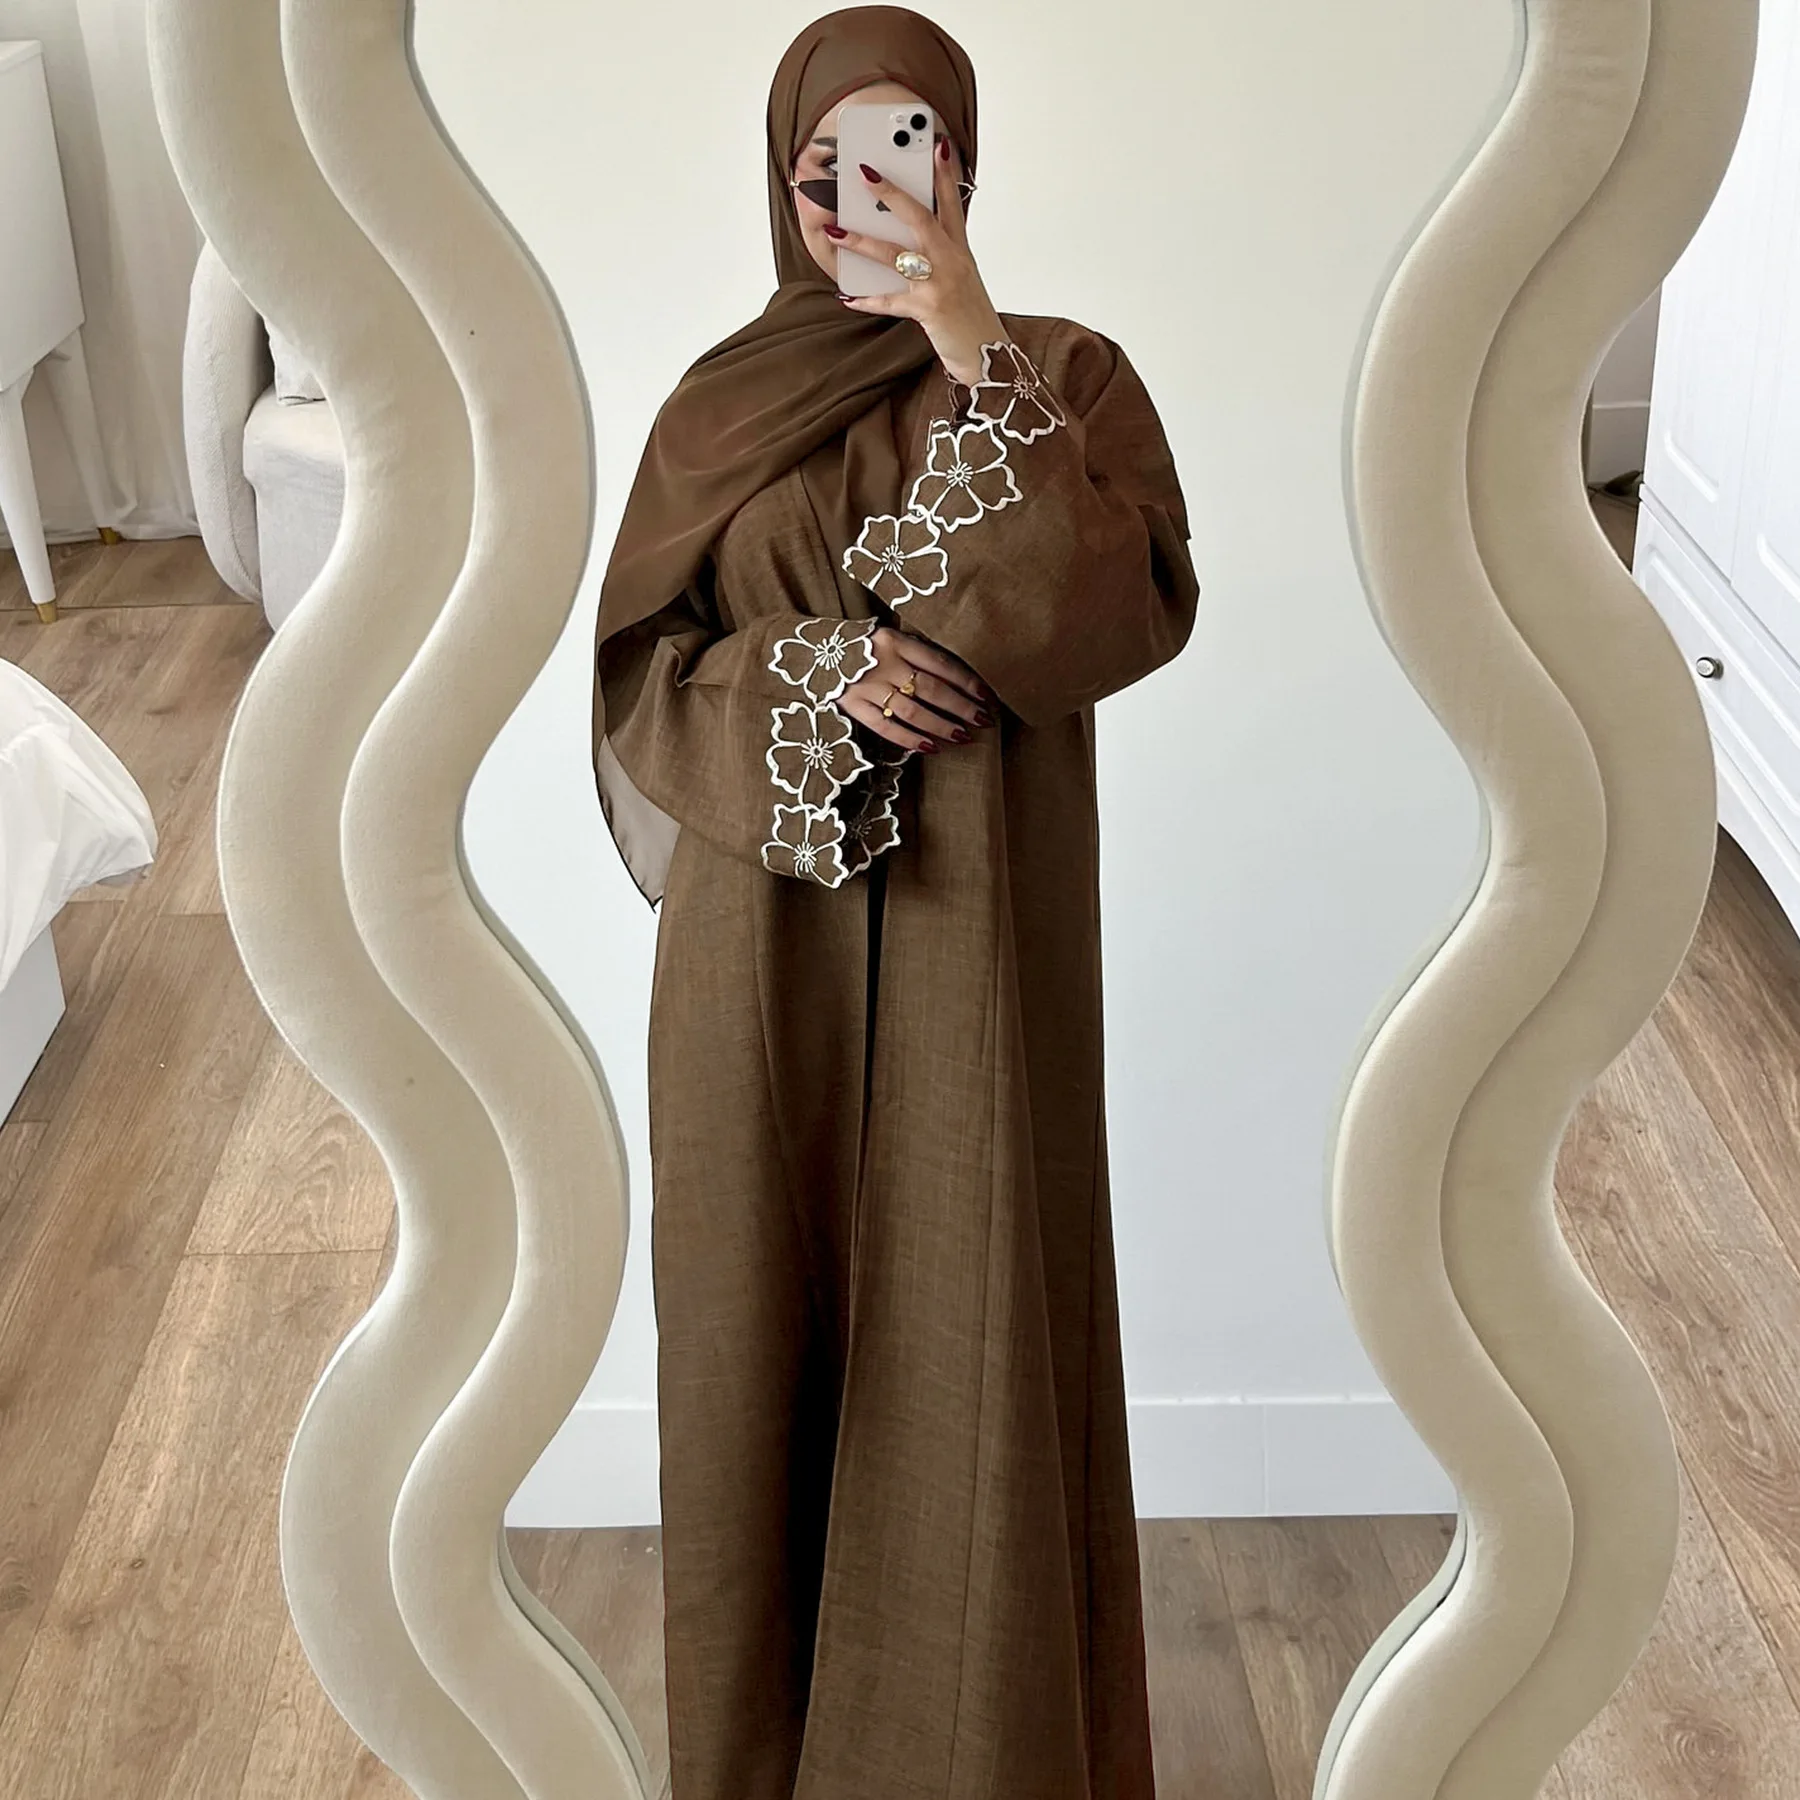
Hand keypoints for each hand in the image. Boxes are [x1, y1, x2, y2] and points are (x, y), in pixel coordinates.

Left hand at [830, 136, 1007, 387]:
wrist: (988, 356)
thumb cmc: (971, 318)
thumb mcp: (962, 280)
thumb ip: (942, 257)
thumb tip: (908, 243)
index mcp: (960, 251)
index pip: (953, 204)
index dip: (945, 175)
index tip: (937, 146)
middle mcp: (951, 261)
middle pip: (920, 218)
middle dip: (892, 193)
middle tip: (866, 174)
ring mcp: (939, 284)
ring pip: (896, 254)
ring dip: (862, 241)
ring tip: (837, 231)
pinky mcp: (927, 310)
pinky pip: (889, 301)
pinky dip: (867, 299)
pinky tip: (847, 296)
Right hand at [839, 624, 995, 753]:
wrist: (809, 648)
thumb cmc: (859, 645)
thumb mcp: (887, 637)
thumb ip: (915, 652)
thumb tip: (956, 678)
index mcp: (895, 641)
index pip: (939, 663)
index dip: (966, 681)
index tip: (986, 696)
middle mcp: (883, 663)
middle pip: (930, 689)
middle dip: (960, 707)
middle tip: (983, 721)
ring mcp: (867, 687)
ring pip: (912, 711)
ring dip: (940, 726)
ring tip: (962, 737)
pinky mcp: (853, 706)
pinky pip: (886, 727)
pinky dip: (910, 739)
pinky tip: (930, 747)